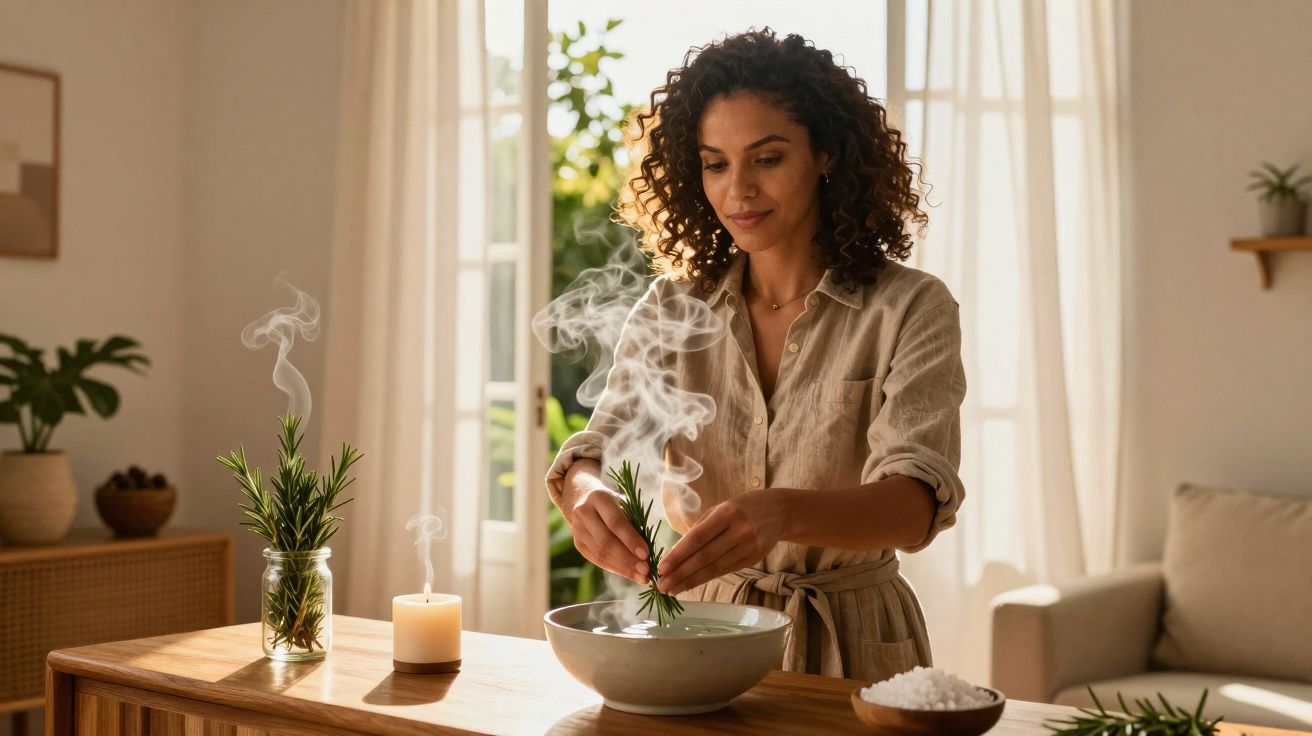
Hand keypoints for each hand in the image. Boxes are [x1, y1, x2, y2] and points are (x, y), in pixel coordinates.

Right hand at [566, 486, 651, 584]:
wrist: (584, 499)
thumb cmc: (613, 503)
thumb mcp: (624, 503)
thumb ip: (634, 522)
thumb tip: (647, 551)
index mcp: (598, 498)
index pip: (615, 523)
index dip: (631, 540)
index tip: (646, 554)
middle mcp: (583, 513)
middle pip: (606, 541)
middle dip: (628, 559)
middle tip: (645, 570)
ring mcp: (577, 529)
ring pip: (600, 553)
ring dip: (622, 568)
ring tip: (641, 576)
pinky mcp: (578, 544)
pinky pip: (596, 560)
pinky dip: (614, 568)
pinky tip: (629, 574)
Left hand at [656, 489, 787, 595]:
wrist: (779, 512)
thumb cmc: (743, 507)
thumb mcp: (721, 508)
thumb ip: (700, 527)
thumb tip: (676, 552)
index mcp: (727, 513)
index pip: (698, 538)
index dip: (678, 554)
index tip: (661, 567)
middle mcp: (739, 531)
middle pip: (705, 557)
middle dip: (681, 573)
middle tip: (661, 585)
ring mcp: (749, 547)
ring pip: (714, 568)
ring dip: (691, 581)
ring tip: (672, 589)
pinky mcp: (753, 559)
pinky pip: (725, 571)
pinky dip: (705, 579)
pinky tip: (691, 584)